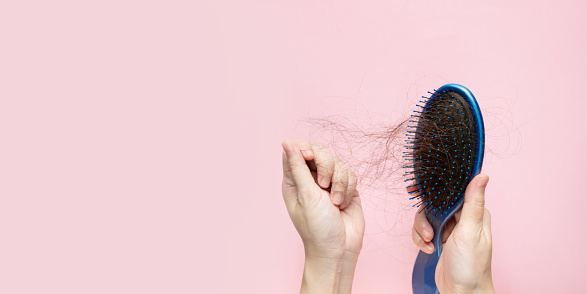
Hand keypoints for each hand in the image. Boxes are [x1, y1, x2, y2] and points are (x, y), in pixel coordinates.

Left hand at [282, 140, 364, 293]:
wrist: (339, 249)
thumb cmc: (317, 227)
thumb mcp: (306, 195)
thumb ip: (298, 166)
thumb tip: (287, 142)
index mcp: (294, 179)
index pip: (298, 149)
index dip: (306, 149)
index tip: (310, 158)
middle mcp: (311, 178)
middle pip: (320, 151)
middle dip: (326, 166)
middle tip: (323, 185)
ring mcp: (329, 183)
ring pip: (339, 163)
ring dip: (339, 183)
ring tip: (334, 203)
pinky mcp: (346, 188)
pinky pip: (351, 174)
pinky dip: (348, 189)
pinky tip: (342, 204)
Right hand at [411, 174, 494, 293]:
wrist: (460, 292)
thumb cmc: (471, 265)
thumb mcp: (470, 231)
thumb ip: (472, 203)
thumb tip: (482, 175)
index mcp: (474, 212)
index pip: (452, 191)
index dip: (435, 189)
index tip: (417, 188)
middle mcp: (462, 218)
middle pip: (434, 203)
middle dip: (425, 217)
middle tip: (427, 231)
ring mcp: (449, 229)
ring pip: (425, 217)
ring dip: (421, 230)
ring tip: (429, 243)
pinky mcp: (439, 239)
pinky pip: (422, 230)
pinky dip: (420, 239)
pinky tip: (428, 249)